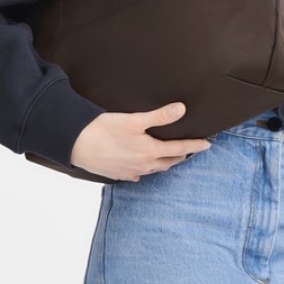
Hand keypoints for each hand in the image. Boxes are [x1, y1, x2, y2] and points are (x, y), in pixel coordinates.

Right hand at [69, 102, 211, 181]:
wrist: (76, 143)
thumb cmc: (104, 129)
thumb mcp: (135, 119)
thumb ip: (160, 116)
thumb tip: (182, 109)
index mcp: (150, 152)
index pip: (180, 150)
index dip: (195, 146)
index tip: (208, 145)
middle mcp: (143, 166)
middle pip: (169, 162)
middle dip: (181, 156)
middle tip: (191, 150)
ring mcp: (130, 172)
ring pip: (155, 170)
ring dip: (165, 163)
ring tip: (172, 157)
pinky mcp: (118, 174)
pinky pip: (139, 174)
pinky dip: (147, 169)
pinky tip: (144, 166)